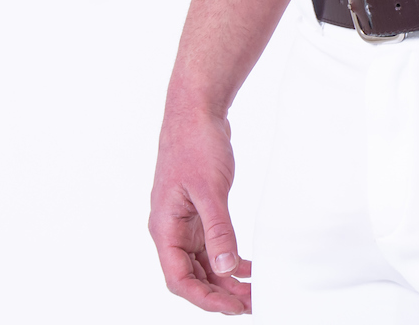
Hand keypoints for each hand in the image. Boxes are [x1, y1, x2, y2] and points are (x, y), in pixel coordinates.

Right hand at [149, 102, 251, 313]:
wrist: (196, 112)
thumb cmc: (194, 144)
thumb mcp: (209, 189)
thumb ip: (218, 229)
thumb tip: (225, 266)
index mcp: (164, 228)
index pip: (179, 279)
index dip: (205, 299)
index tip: (233, 308)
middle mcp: (171, 230)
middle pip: (191, 277)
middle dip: (219, 294)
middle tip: (250, 305)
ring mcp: (185, 222)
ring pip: (203, 264)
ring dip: (226, 280)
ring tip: (253, 292)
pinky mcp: (199, 212)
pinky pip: (212, 246)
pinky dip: (229, 258)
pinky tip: (248, 267)